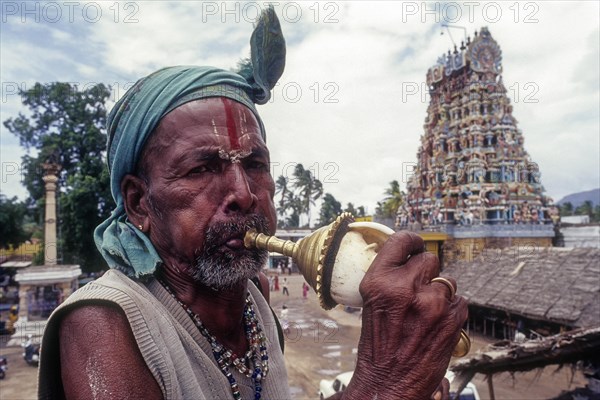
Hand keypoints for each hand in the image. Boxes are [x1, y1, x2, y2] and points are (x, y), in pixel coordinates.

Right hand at [344, 232, 467, 399]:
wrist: (388, 381)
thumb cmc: (379, 344)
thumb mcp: (372, 302)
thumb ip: (390, 277)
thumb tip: (411, 256)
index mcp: (379, 281)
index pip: (401, 241)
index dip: (412, 242)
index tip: (416, 246)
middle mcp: (404, 287)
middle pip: (429, 260)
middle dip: (426, 273)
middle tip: (419, 291)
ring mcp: (431, 302)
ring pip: (448, 282)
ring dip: (441, 294)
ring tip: (426, 314)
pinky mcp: (452, 318)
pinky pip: (460, 301)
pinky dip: (452, 311)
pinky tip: (437, 325)